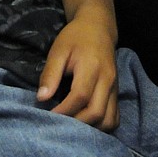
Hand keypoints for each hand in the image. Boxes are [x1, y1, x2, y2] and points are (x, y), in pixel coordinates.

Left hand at [37, 14, 119, 130]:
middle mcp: (107, 80)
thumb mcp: (58, 51)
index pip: (80, 96)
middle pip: (96, 112)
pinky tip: (86, 125)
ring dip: (90, 128)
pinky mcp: (116, 94)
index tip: (49, 116)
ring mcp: (114, 88)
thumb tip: (41, 98)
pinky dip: (101, 126)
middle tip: (59, 125)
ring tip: (72, 127)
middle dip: (76, 123)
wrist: (98, 28)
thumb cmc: (75, 38)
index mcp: (92, 67)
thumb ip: (50, 74)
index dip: (64, 110)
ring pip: (108, 120)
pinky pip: (114, 118)